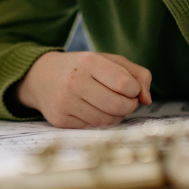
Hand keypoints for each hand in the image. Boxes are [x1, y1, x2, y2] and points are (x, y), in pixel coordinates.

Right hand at [16, 51, 151, 127]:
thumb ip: (136, 74)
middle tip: (126, 101)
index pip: (124, 83)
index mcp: (88, 62)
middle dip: (129, 106)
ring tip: (109, 105)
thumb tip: (147, 99)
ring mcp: (65, 102)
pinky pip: (92, 128)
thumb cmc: (81, 68)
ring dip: (116, 116)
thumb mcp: (107, 60)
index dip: (134, 90)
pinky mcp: (60, 119)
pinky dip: (98, 121)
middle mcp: (74, 81)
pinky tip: (92, 110)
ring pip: (107, 121)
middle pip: (118, 105)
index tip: (130, 88)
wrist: (41, 76)